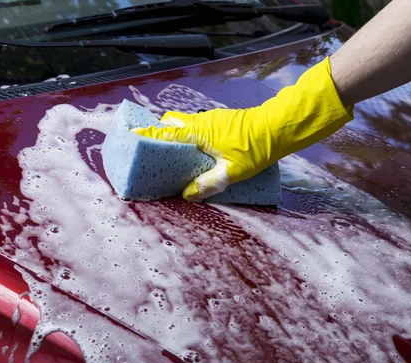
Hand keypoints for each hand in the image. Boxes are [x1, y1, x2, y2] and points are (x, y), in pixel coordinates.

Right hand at [133, 57, 353, 200]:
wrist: (278, 128)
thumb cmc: (255, 150)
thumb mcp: (232, 173)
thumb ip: (208, 184)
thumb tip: (187, 195)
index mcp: (199, 133)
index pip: (166, 133)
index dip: (148, 135)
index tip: (132, 136)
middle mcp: (201, 122)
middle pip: (171, 122)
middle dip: (159, 132)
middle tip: (152, 150)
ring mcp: (211, 119)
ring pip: (184, 123)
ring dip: (175, 134)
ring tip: (170, 155)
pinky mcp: (220, 121)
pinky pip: (196, 125)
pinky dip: (188, 134)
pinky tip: (194, 151)